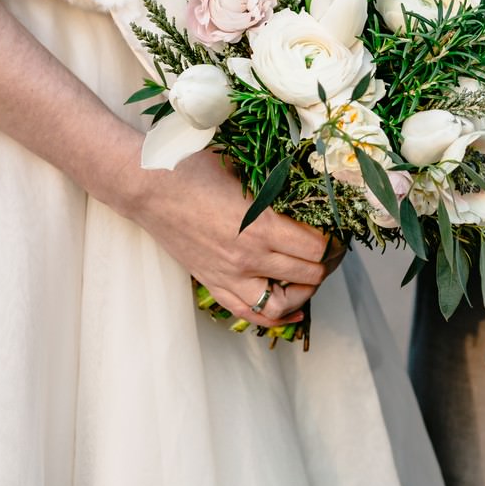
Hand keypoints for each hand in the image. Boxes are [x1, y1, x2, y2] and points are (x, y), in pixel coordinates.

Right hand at [119, 149, 342, 328]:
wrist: (146, 188)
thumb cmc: (193, 169)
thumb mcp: (243, 167)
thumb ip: (275, 181)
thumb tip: (308, 181)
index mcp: (260, 225)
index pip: (317, 247)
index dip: (334, 239)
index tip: (337, 229)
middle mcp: (248, 256)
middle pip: (308, 274)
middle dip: (328, 262)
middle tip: (333, 249)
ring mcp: (230, 275)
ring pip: (282, 304)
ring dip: (306, 293)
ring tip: (312, 276)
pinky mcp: (214, 283)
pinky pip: (250, 314)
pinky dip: (277, 318)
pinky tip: (293, 311)